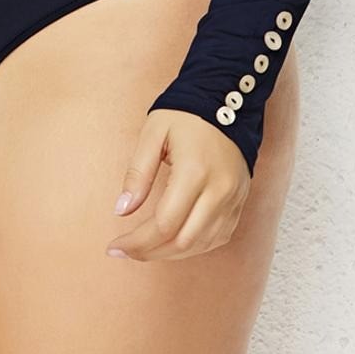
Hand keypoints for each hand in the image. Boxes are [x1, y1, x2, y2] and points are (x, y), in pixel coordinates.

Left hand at [106, 109, 250, 261]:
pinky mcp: (239, 202)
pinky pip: (219, 237)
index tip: (114, 246)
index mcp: (194, 172)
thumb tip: (122, 210)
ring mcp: (233, 199)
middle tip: (125, 251)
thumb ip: (137, 173)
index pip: (164, 224)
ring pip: (202, 245)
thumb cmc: (185, 114)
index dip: (137, 242)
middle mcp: (219, 190)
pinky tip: (173, 241)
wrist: (227, 100)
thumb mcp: (154, 133)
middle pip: (183, 241)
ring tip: (144, 249)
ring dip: (170, 253)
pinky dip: (194, 246)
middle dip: (150, 253)